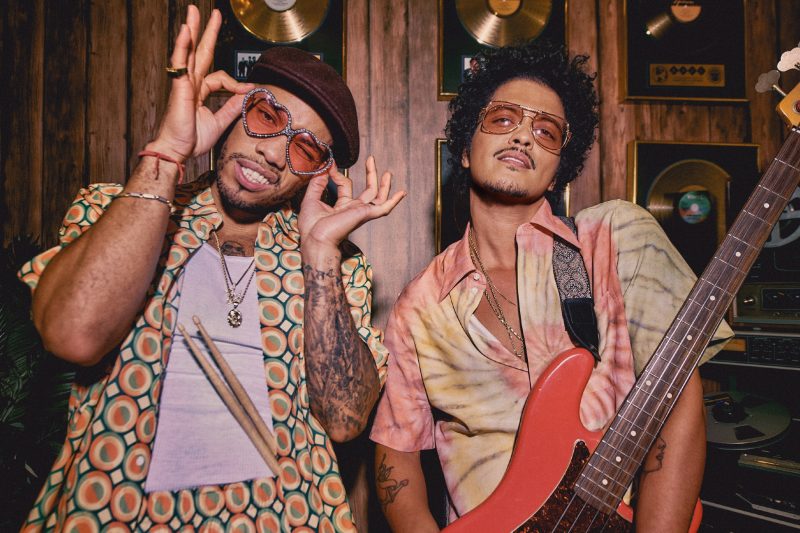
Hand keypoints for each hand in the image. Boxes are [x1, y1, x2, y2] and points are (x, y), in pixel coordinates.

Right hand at [148, 6, 253, 162]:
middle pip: (200, 52)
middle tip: (213, 14)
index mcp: (199, 92)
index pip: (219, 77)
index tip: (248, 89)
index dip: (235, 83)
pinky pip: (180, 62)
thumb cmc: (192, 139)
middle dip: (206, 33)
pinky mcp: (179, 87)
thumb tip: (248, 94)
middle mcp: (191, 84)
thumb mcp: (219, 122)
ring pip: (188, 51)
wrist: (177, 150)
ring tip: (194, 12)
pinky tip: (186, 30)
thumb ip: (232, 107)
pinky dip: (183, 46)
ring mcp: (183, 83)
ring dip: (192, 30)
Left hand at [298, 156, 405, 254]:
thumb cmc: (311, 226)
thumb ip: (317, 182)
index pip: (345, 185)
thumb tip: (324, 167)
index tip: (329, 165)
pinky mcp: (365, 215)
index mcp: (341, 207)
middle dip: (370, 174)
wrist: (315, 238)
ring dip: (384, 184)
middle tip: (371, 158)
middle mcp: (353, 209)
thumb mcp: (311, 198)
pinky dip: (394, 201)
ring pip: (378, 197)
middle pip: (368, 190)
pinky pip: (384, 208)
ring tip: (388, 172)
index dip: (337, 174)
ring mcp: (361, 212)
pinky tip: (402, 192)